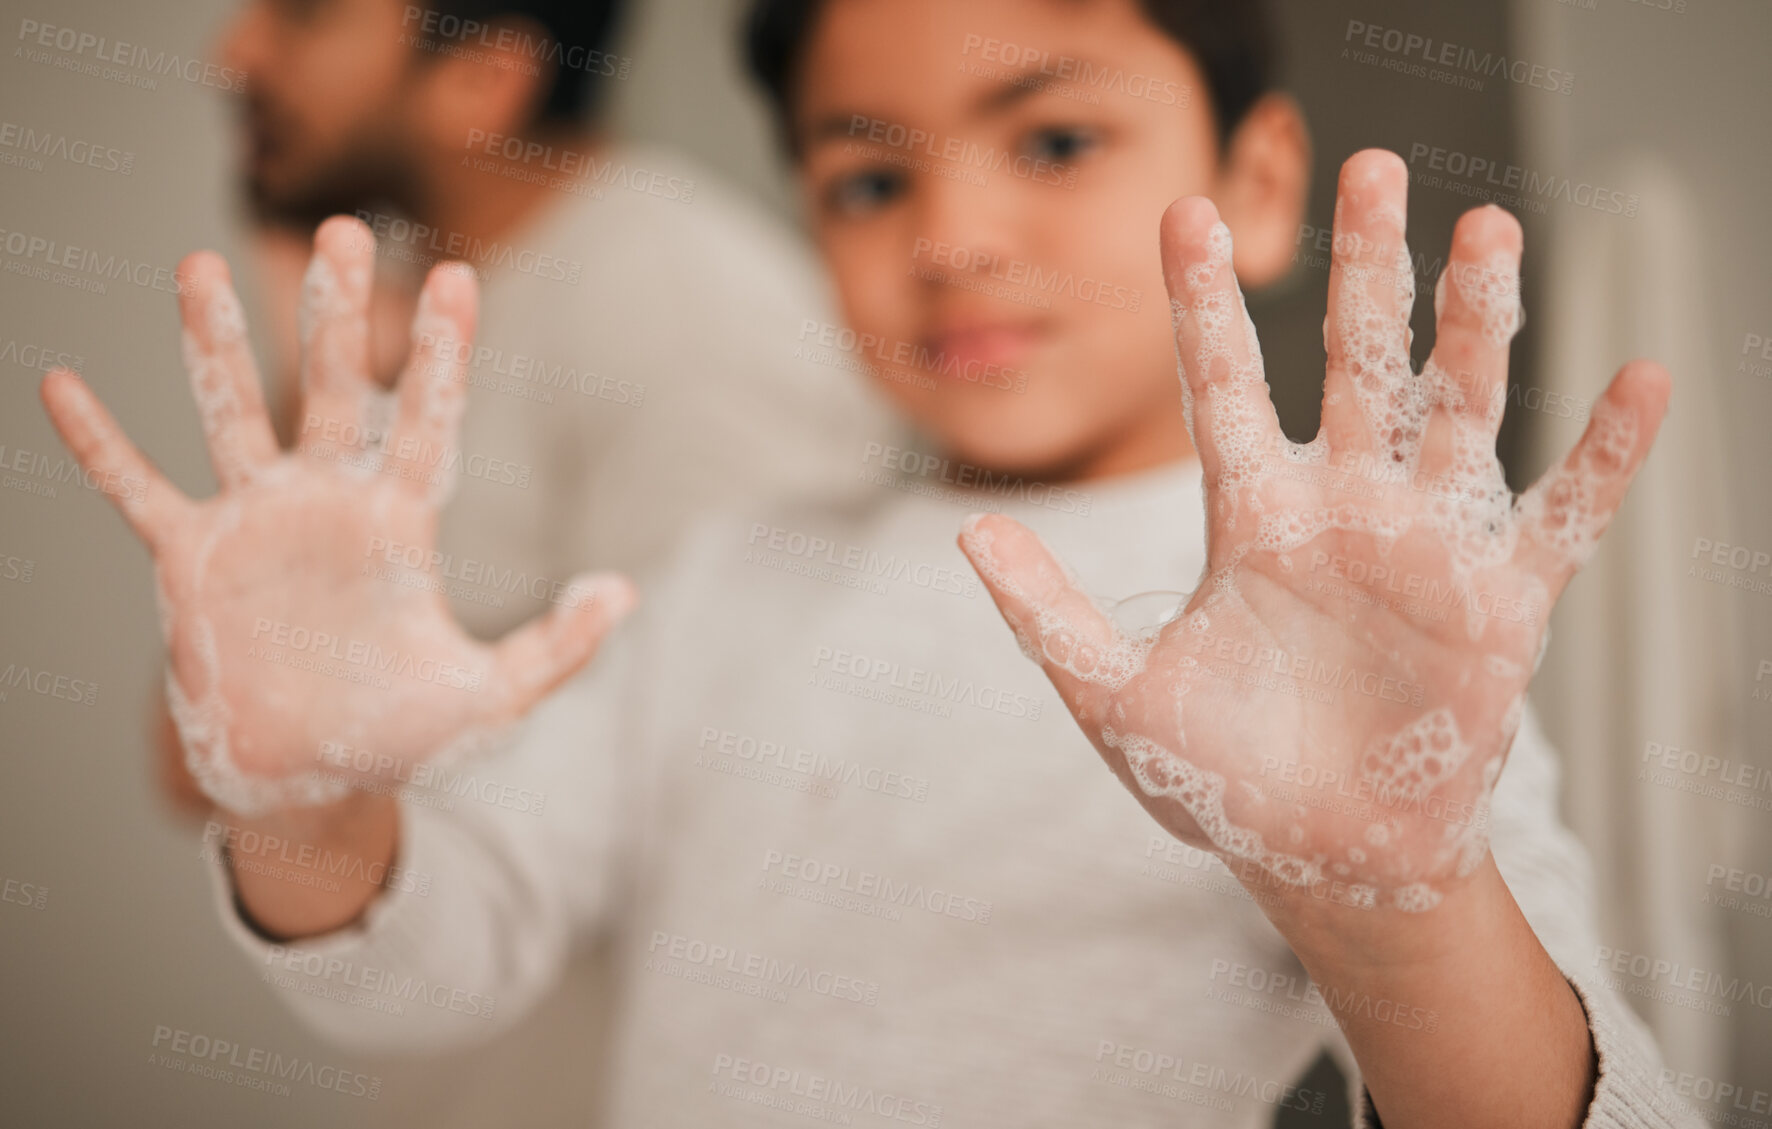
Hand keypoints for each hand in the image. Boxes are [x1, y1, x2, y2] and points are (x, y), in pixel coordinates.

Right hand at [40, 217, 634, 816]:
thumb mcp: (492, 696)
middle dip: (341, 314)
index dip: (441, 353)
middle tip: (347, 231)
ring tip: (199, 264)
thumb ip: (558, 645)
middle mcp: (327, 504)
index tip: (457, 277)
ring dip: (214, 344)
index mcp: (400, 523)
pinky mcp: (191, 559)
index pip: (428, 419)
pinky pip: (138, 489)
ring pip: (233, 414)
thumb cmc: (401, 736)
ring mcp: (257, 524)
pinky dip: (101, 445)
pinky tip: (63, 387)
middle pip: (333, 388)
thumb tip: (625, 593)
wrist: (311, 780)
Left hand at [958, 150, 1668, 912]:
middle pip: (1358, 366)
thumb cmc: (1220, 783)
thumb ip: (1048, 617)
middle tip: (1372, 165)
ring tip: (1487, 228)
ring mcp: (1426, 549)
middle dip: (1365, 272)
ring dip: (1478, 324)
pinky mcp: (1502, 604)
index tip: (1182, 211)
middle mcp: (1343, 512)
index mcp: (1253, 521)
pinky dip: (1603, 454)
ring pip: (1459, 411)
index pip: (1225, 388)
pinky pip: (1562, 515)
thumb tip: (969, 528)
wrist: (1321, 861)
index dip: (1205, 304)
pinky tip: (1638, 380)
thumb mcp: (1118, 701)